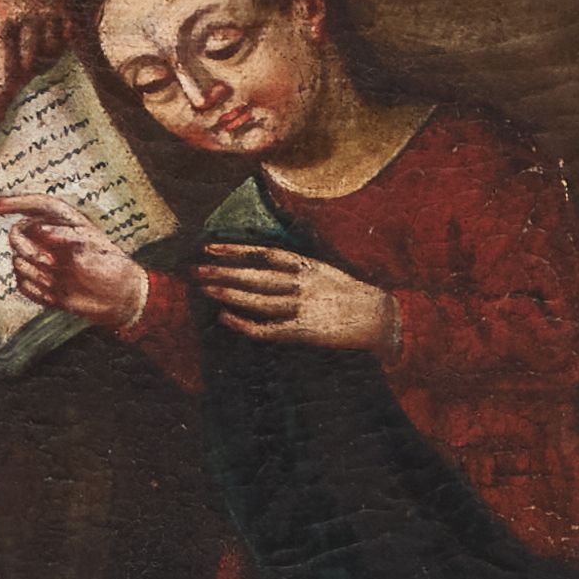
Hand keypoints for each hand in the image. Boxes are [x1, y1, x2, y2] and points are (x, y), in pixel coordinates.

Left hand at [0, 0, 78, 164]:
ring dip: (22, 72)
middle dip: (0, 98)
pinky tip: (27, 43)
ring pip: (41, 66)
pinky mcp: (67, 12)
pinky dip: (42, 55)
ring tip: (4, 54)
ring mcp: (53, 20)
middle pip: (20, 81)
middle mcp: (30, 28)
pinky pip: (59, 49)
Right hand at [0, 195, 149, 331]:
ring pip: (16, 262)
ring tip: (61, 283)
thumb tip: (38, 229)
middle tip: (50, 265)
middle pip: (16, 234)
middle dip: (28, 250)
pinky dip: (36, 292)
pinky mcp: (38, 281)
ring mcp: (41, 260)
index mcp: (62, 221)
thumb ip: (64, 236)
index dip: (8, 203)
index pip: (31, 205)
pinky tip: (56, 296)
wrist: (118, 300)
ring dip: (37, 276)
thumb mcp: (92, 247)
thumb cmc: (110, 267)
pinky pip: (21, 284)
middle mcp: (47, 237)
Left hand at [195, 244, 395, 352]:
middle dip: (223, 272)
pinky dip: (245, 324)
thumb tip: (267, 262)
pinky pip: (268, 328)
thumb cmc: (352, 295)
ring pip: (257, 300)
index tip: (210, 246)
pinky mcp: (303, 332)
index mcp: (308, 265)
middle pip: (255, 276)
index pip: (263, 253)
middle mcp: (302, 284)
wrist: (382, 317)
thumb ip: (297, 267)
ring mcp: (302, 308)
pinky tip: (226, 318)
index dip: (235, 250)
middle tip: (196, 269)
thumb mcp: (326, 270)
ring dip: (229, 294)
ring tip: (204, 289)